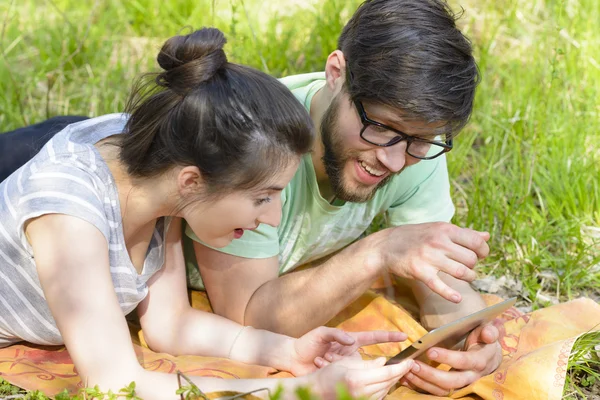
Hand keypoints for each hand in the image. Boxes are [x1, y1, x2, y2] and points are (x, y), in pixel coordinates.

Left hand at [290, 327, 407, 375]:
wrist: (294, 358)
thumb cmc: (307, 342)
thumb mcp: (320, 333)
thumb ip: (335, 334)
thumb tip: (351, 339)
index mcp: (350, 339)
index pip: (374, 337)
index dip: (389, 337)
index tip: (405, 336)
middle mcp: (352, 353)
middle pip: (366, 357)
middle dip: (351, 358)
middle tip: (333, 356)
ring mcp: (347, 364)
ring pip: (352, 368)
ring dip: (334, 362)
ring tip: (319, 357)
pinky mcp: (340, 374)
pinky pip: (343, 375)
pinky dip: (328, 367)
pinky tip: (317, 362)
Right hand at [309, 357, 413, 399]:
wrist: (316, 392)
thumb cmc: (327, 374)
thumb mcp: (346, 363)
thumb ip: (367, 364)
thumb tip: (383, 362)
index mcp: (357, 379)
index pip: (386, 373)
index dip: (400, 367)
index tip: (410, 361)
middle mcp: (361, 393)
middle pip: (388, 382)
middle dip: (400, 373)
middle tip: (408, 364)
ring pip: (385, 390)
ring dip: (393, 380)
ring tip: (399, 371)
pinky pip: (378, 396)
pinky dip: (385, 388)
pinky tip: (387, 381)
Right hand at [374, 222, 489, 302]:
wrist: (386, 246)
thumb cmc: (415, 237)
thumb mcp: (438, 229)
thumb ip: (462, 233)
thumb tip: (486, 236)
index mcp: (445, 229)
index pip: (476, 242)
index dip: (483, 251)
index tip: (480, 256)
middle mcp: (438, 242)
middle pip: (470, 259)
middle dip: (473, 265)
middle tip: (467, 266)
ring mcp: (429, 257)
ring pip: (461, 272)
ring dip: (468, 278)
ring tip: (466, 277)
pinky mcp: (420, 272)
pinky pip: (440, 286)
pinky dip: (451, 295)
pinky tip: (457, 299)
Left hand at [402, 323, 501, 395]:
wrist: (489, 356)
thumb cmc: (484, 340)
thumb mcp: (488, 332)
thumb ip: (489, 331)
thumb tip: (488, 333)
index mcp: (479, 361)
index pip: (463, 362)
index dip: (447, 358)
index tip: (430, 351)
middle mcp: (471, 376)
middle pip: (451, 381)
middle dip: (431, 374)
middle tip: (413, 364)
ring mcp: (461, 384)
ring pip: (442, 389)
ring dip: (423, 382)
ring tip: (406, 371)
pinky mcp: (451, 387)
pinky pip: (435, 391)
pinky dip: (419, 386)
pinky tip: (406, 378)